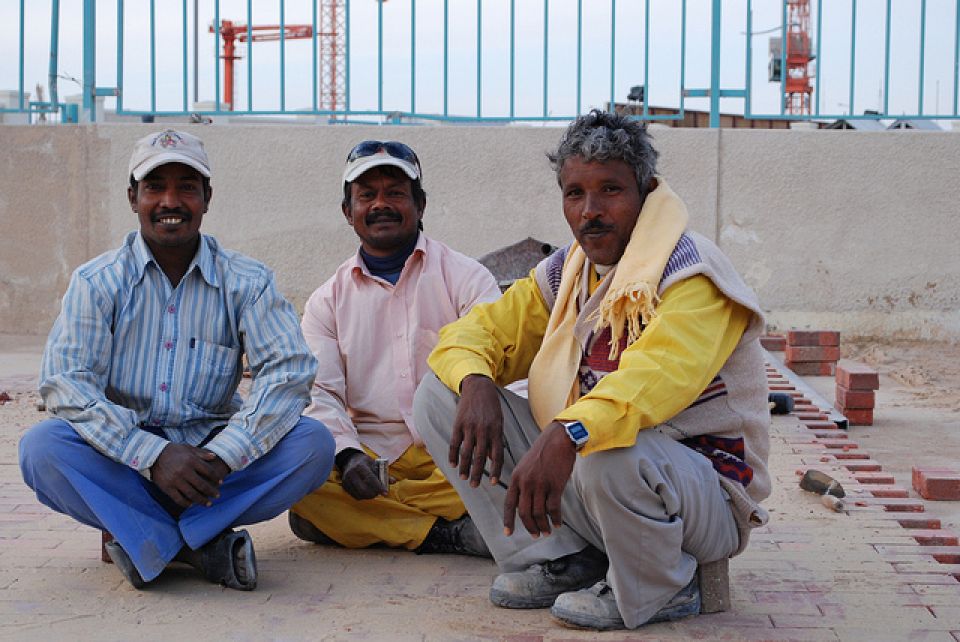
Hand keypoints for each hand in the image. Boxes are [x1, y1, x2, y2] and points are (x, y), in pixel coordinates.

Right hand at [151, 443, 228, 508]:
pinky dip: (186, 503)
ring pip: (192, 494)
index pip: (208, 472)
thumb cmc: (173, 451)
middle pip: (202, 485)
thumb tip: (214, 457)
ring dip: (201, 500)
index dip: (216, 478)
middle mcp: (184, 471)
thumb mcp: (188, 448)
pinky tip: (191, 504)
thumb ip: (201, 453)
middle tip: (217, 496)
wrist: (152, 455)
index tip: (221, 482)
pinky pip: (178, 499)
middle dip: (211, 492)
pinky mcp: (167, 488)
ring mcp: (175, 480)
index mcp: (191, 461)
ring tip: (208, 503)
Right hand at [340, 450, 385, 499]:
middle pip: (364, 489)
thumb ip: (384, 473)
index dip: (379, 487)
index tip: (385, 493)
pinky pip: (355, 496)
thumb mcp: (375, 464)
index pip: (370, 478)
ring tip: (374, 492)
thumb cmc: (366, 463)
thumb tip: (393, 481)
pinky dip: (363, 496)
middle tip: (379, 493)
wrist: (350, 460)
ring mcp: (346, 480)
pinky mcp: (345, 486)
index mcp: (360, 466)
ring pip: (360, 494)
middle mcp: (351, 473)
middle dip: (374, 493)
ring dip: (369, 496)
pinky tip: (367, 492)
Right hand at [450, 374, 503, 487]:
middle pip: (480, 457)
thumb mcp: (498, 422)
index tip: (494, 483)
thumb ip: (495, 440)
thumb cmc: (491, 406)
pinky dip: (452, 455)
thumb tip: (491, 459)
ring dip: (465, 467)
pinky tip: (452, 465)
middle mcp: (483, 430)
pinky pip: (454, 443)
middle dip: (478, 474)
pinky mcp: (458, 424)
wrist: (479, 387)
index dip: (496, 471)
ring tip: (464, 478)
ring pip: (466, 452)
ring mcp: (469, 427)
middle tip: (475, 485)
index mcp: (496, 431)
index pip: (497, 456)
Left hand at [503, 422, 575, 537]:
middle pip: (525, 513)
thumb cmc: (543, 453)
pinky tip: (558, 524)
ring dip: (543, 526)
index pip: (510, 504)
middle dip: (530, 527)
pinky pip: (553, 508)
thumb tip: (522, 505)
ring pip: (539, 513)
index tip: (508, 533)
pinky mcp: (555, 485)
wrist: (558, 439)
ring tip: (547, 531)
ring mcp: (540, 484)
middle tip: (536, 535)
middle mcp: (526, 483)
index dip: (508, 520)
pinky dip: (555, 519)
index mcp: (516, 478)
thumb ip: (521, 483)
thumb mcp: (525, 466)